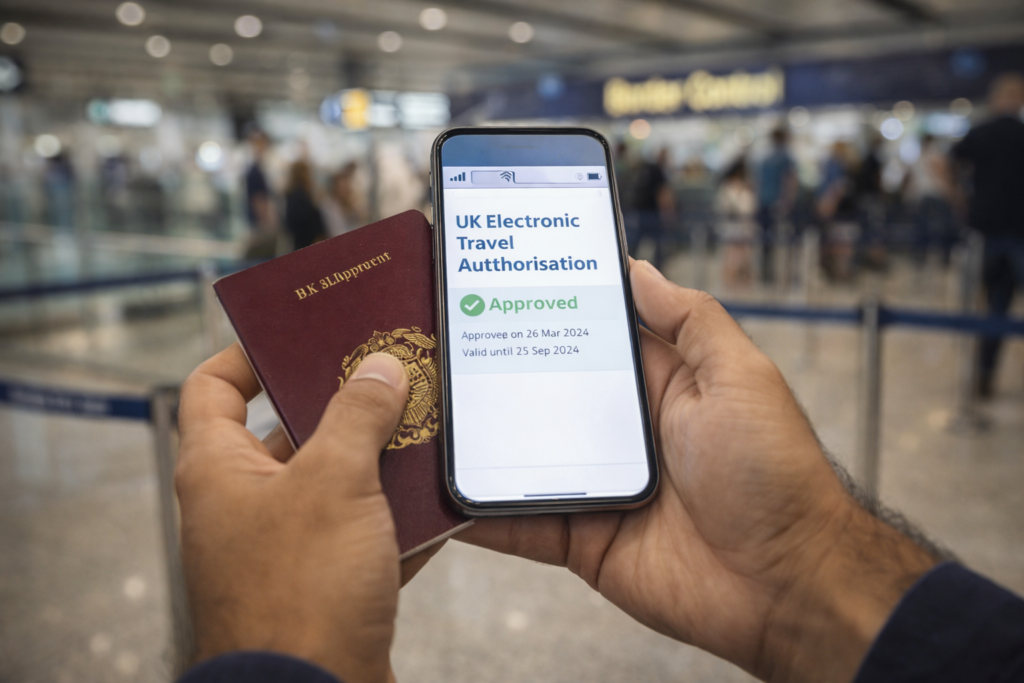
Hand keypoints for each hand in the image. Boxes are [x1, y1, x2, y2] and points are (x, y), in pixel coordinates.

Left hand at [177, 344, 425, 682]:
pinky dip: (392, 516)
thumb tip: (379, 368)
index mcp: (219, 469)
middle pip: (287, 431)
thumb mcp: (335, 481)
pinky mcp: (321, 583)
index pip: (213, 387)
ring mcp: (282, 546)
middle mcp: (243, 504)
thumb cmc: (300, 592)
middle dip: (341, 404)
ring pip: (331, 482)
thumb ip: (358, 415)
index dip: (250, 354)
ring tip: (423, 427)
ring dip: (376, 459)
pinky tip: (435, 498)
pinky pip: (358, 533)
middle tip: (387, 373)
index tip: (299, 336)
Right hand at [457, 261, 936, 682]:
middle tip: (435, 342)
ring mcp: (595, 487)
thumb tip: (637, 266)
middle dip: (493, 373)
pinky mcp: (580, 539)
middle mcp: (619, 432)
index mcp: (655, 385)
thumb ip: (689, 320)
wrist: (786, 586)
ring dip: (476, 441)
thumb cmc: (775, 475)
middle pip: (541, 395)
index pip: (588, 337)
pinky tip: (439, 494)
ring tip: (422, 411)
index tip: (492, 283)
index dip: (546, 311)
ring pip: (518, 457)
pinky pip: (518, 525)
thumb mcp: (741, 377)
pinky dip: (479, 514)